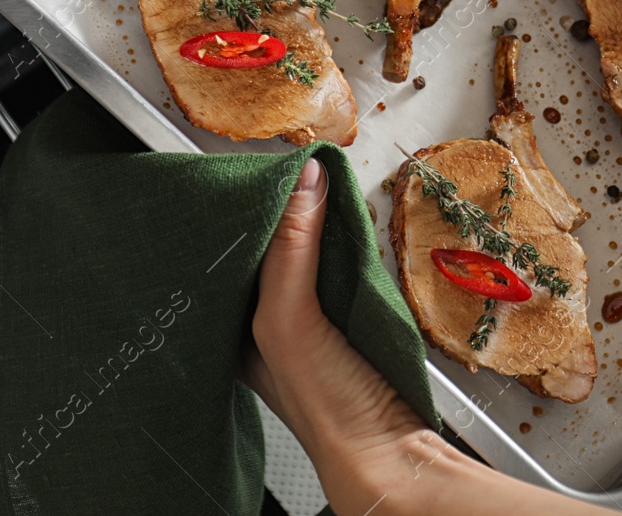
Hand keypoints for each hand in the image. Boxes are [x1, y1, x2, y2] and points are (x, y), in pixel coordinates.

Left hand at [244, 158, 619, 515]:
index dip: (241, 213)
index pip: (229, 256)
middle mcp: (267, 330)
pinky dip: (342, 247)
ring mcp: (311, 327)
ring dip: (313, 226)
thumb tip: (305, 182)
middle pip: (268, 252)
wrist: (392, 454)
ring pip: (305, 259)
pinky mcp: (350, 324)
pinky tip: (348, 228)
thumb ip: (289, 251)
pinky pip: (340, 271)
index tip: (257, 170)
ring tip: (318, 185)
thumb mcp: (288, 319)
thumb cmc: (326, 407)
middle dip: (279, 213)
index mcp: (234, 334)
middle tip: (291, 167)